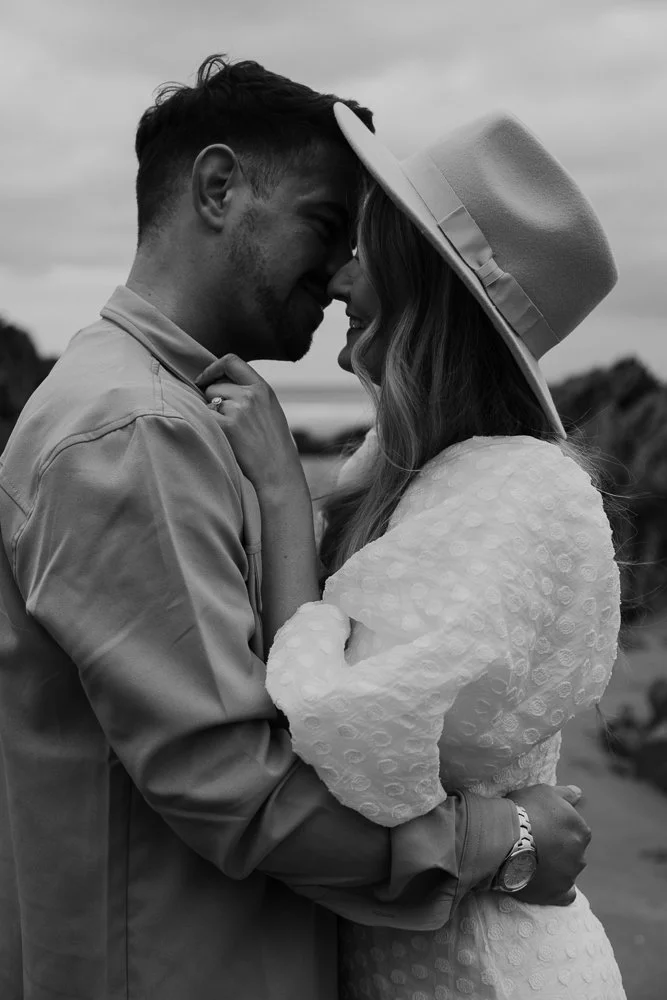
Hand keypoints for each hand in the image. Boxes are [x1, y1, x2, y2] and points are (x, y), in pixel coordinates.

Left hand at [196, 355, 303, 494]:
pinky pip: (205, 417)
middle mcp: (250, 394)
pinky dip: (207, 426)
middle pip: (214, 386)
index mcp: (263, 388)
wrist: (278, 469)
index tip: (204, 379)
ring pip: (208, 403)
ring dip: (211, 416)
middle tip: (225, 421)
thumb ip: (250, 393)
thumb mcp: (270, 409)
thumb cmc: (273, 444)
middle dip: (212, 401)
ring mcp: (239, 409)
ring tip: (230, 433)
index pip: (231, 361)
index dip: (213, 368)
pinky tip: (221, 437)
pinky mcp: (227, 426)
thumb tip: (218, 384)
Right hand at [507, 784, 589, 905]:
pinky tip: (546, 884)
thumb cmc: (524, 809)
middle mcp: (581, 855)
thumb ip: (565, 794)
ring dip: (556, 867)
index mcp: (581, 831)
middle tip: (536, 842)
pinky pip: (565, 896)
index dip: (558, 827)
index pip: (575, 829)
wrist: (503, 837)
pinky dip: (558, 890)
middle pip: (572, 852)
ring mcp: (569, 876)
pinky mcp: (556, 894)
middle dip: (559, 848)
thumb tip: (579, 793)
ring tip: (533, 861)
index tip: (542, 825)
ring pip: (567, 871)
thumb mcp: (544, 792)